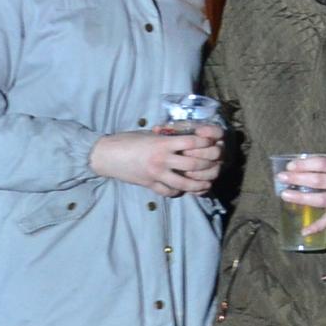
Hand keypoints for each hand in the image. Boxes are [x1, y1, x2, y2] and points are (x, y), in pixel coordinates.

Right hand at [90, 125, 221, 196]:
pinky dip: (181, 191)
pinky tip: (186, 189)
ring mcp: (157, 174)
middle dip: (210, 165)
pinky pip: (171, 191)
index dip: (207, 143)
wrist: (106, 156)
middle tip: (218, 164)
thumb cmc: (127, 141)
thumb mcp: (149, 135)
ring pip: (186, 182)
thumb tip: (185, 138)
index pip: (192, 143)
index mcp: (162, 143)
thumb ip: (166, 138)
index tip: (215, 143)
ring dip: (200, 184)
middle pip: (194, 164)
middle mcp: (162, 159)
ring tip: (208, 183)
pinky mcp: (151, 185)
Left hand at [275, 154, 325, 230]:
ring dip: (301, 198)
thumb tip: (300, 161)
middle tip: (282, 178)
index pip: (322, 164)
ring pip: (321, 200)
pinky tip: (304, 231)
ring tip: (285, 195)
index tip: (290, 166)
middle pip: (318, 181)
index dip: (305, 164)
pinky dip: (317, 227)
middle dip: (298, 179)